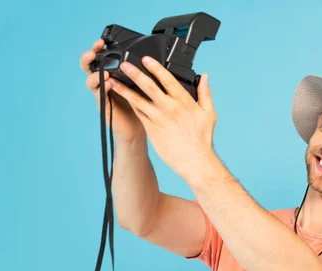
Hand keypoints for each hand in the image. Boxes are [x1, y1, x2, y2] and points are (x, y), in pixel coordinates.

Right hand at [80, 39, 144, 140]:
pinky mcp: (104, 105)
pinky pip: (99, 95)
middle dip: (88, 57)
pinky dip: (103, 88)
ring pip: (91, 80)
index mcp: (112, 74)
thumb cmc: (140, 103)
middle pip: (89, 66)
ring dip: (95, 74)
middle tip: (93, 52)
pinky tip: (108, 84)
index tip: (102, 41)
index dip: (99, 49)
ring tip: (103, 72)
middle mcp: (104, 81)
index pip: (101, 58)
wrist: (137, 126)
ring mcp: (102, 93)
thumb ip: (138, 72)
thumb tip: (149, 56)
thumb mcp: (140, 84)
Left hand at [109, 57, 216, 179]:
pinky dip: (130, 104)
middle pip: (148, 87)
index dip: (155, 67)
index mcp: (184, 102)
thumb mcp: (208, 113)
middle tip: (124, 64)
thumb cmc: (202, 139)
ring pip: (138, 100)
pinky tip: (123, 97)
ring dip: (125, 89)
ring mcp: (158, 119)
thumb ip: (205, 92)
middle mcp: (169, 108)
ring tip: (113, 81)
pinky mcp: (151, 129)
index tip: (146, 59)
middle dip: (135, 74)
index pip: (167, 79)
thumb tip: (204, 76)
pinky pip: (138, 113)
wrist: (194, 160)